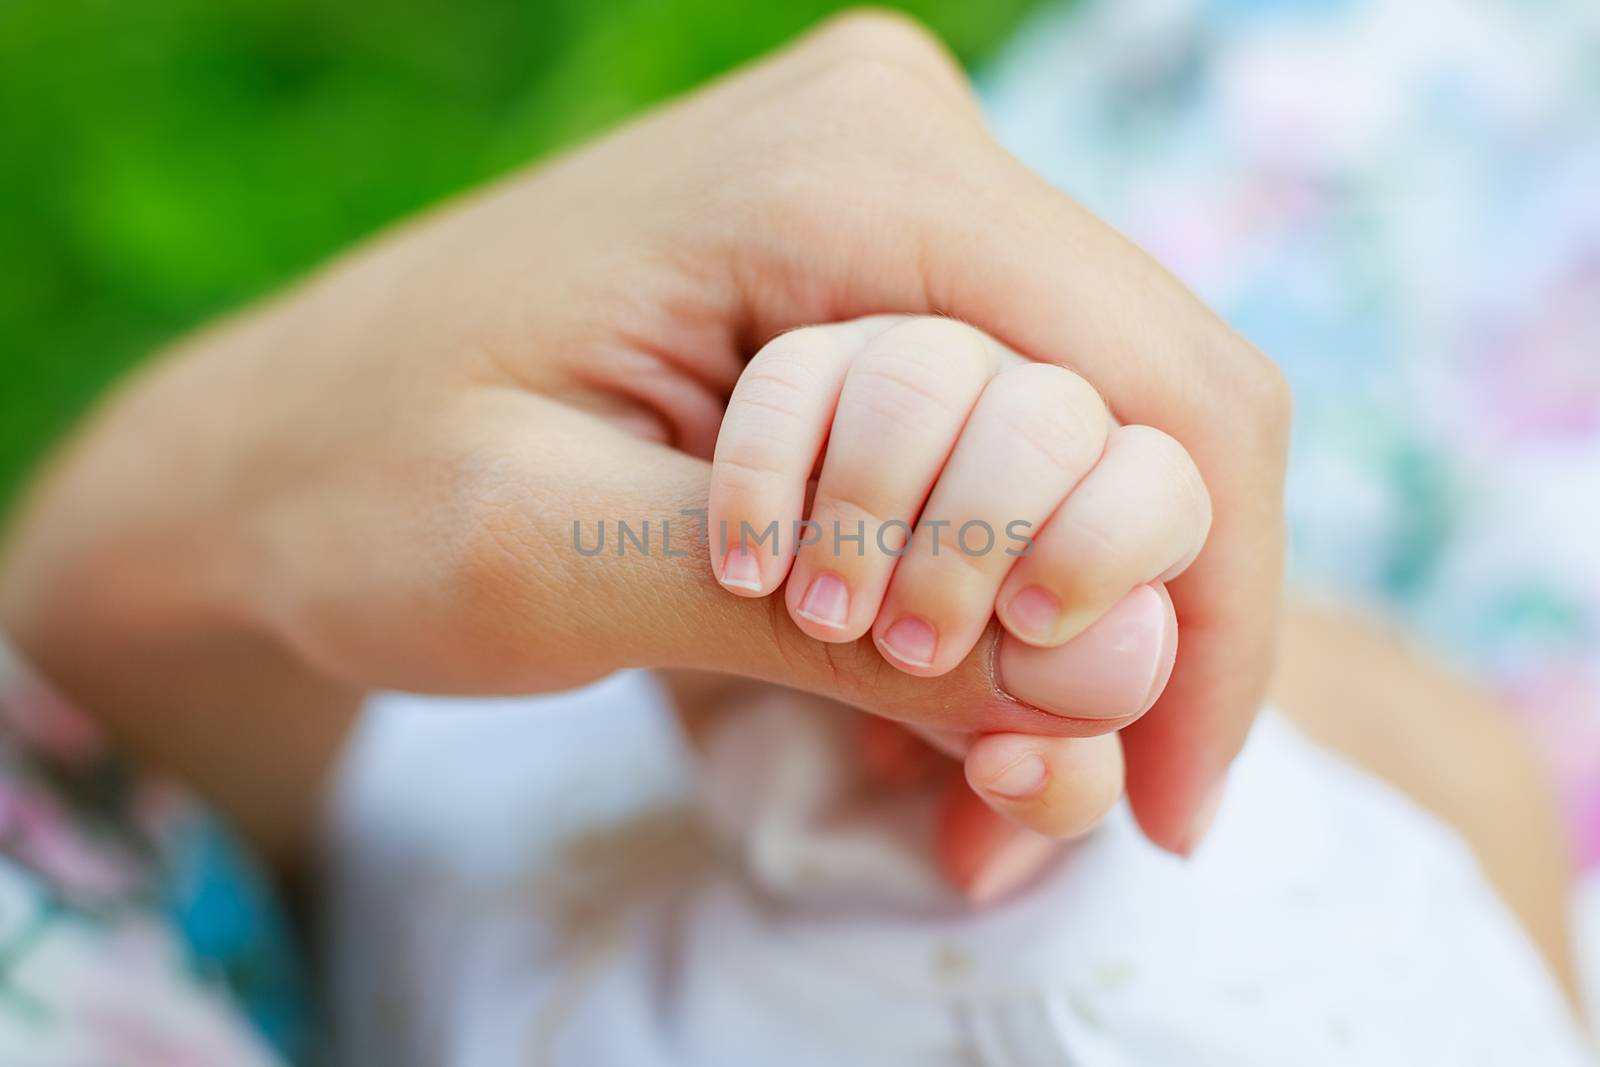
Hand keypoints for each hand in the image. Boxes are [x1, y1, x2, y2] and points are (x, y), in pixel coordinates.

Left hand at [0, 12, 1286, 861]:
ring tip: (967, 787)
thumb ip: (843, 639)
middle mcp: (898, 150)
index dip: (1212, 610)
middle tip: (1031, 805)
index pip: (1162, 383)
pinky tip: (932, 701)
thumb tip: (1108, 695)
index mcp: (846, 173)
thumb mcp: (569, 565)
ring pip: (1092, 431)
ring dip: (1061, 625)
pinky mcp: (858, 285)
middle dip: (1128, 628)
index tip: (1165, 811)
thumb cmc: (360, 487)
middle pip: (1155, 401)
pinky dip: (1000, 585)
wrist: (265, 445)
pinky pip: (1007, 435)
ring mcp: (883, 206)